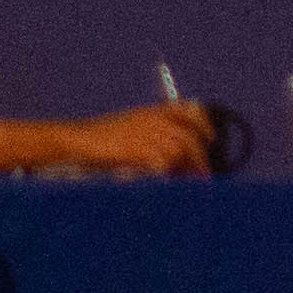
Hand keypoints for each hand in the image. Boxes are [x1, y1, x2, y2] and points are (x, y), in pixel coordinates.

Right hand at [79, 101, 218, 176]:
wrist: (80, 139)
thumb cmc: (106, 139)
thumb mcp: (133, 129)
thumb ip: (156, 140)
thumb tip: (181, 161)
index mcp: (153, 111)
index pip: (190, 111)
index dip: (204, 126)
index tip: (211, 139)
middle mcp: (153, 118)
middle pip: (189, 136)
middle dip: (200, 157)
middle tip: (204, 175)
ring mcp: (145, 132)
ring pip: (179, 149)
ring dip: (188, 167)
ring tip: (190, 182)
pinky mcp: (136, 148)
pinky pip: (163, 159)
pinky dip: (170, 170)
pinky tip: (169, 178)